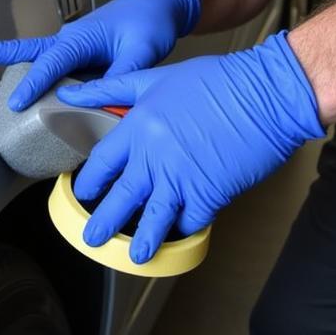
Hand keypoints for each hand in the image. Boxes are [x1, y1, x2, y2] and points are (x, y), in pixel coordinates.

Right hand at [0, 0, 200, 109]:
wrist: (159, 4)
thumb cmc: (150, 21)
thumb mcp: (143, 49)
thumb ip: (122, 74)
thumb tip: (103, 98)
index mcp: (82, 37)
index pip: (52, 62)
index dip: (34, 83)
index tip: (17, 103)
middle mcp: (72, 40)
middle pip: (31, 49)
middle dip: (2, 51)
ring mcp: (74, 46)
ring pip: (38, 55)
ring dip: (13, 60)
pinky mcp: (81, 54)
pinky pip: (55, 65)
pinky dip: (38, 73)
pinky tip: (32, 90)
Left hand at [57, 31, 324, 262]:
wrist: (266, 94)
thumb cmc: (216, 80)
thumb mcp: (156, 78)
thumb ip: (111, 89)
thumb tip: (70, 93)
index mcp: (138, 124)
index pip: (102, 161)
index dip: (90, 181)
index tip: (83, 192)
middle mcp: (155, 154)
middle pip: (121, 196)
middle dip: (104, 221)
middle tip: (92, 238)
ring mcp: (182, 177)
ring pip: (154, 217)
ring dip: (143, 240)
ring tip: (134, 256)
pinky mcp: (210, 193)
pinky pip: (191, 220)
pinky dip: (185, 228)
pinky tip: (181, 234)